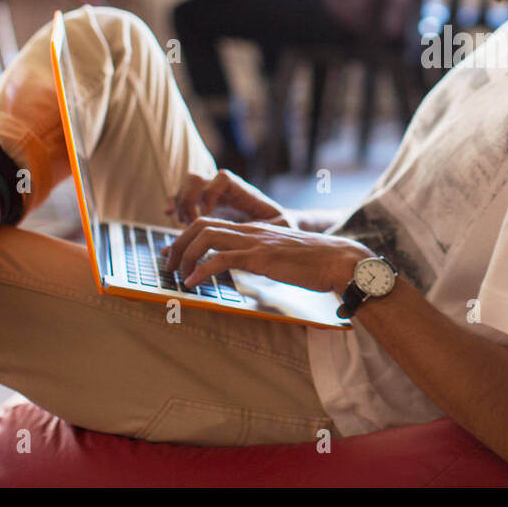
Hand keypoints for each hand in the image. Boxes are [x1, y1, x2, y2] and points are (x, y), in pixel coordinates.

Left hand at [161, 217, 371, 293]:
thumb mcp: (280, 255)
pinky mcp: (260, 257)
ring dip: (184, 256)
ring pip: (205, 237)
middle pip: (200, 225)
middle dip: (177, 244)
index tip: (174, 254)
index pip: (209, 223)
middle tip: (169, 265)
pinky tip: (193, 283)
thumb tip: (244, 267)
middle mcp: (250, 231)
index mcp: (253, 229)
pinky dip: (201, 270)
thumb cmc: (315, 262)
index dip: (186, 237)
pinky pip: (221, 259)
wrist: (338, 260)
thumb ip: (260, 256)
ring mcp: (255, 242)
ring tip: (178, 275)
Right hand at [165, 170, 291, 226]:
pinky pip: (183, 197)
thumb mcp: (280, 225)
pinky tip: (170, 216)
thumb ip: (274, 226)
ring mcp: (212, 194)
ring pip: (186, 186)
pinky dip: (174, 204)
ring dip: (180, 205)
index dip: (210, 193)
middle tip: (190, 224)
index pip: (222, 178)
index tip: (207, 215)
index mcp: (242, 190)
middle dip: (188, 200)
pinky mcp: (203, 204)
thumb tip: (268, 231)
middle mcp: (224, 188)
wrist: (273, 223)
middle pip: (196, 178)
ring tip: (184, 226)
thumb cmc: (278, 225)